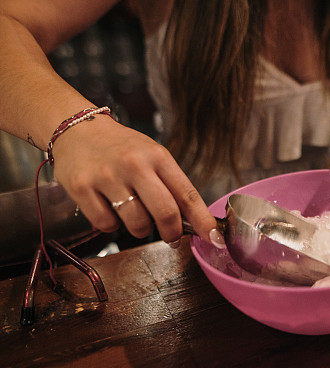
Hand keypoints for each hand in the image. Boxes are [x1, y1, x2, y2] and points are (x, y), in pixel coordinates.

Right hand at [51, 115, 222, 247]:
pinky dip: (111, 224)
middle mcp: (134, 165)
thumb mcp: (153, 156)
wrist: (77, 130)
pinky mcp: (81, 188)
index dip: (203, 221)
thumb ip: (172, 185)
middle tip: (171, 237)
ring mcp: (107, 176)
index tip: (214, 238)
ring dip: (140, 229)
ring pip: (136, 223)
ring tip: (134, 214)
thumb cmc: (121, 148)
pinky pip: (106, 224)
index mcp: (158, 156)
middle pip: (165, 213)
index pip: (187, 194)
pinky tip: (109, 208)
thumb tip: (195, 222)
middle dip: (172, 233)